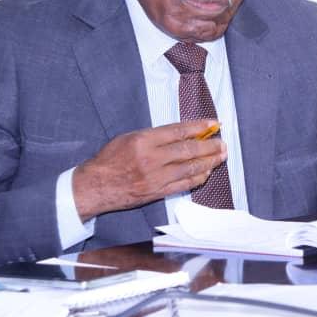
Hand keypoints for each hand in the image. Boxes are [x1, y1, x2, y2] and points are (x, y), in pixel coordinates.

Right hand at [73, 119, 226, 220]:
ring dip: (209, 162)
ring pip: (190, 169)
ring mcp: (155, 178)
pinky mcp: (157, 193)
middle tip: (223, 143)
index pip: (179, 131)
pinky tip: (207, 172)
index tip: (214, 124)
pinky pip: (183, 185)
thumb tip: (184, 133)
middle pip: (189, 151)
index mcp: (143, 141)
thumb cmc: (110, 159)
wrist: (94, 187)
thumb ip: (155, 135)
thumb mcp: (129, 137)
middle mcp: (151, 159)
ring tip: (221, 156)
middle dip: (210, 146)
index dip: (200, 127)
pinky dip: (198, 178)